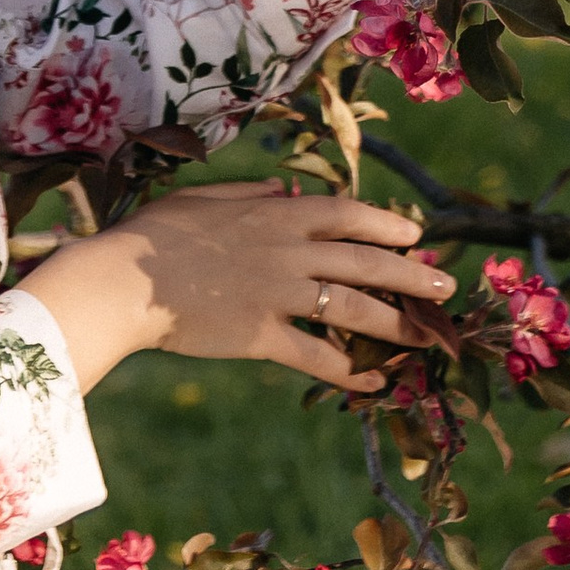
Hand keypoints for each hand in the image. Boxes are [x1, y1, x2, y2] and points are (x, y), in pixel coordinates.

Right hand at [20, 183, 454, 396]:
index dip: (386, 225)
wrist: (124, 280)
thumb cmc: (156, 236)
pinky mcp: (261, 336)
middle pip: (363, 262)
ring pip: (352, 309)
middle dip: (411, 274)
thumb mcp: (205, 198)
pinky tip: (373, 382)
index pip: (345, 214)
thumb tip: (283, 187)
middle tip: (446, 287)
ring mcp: (276, 294)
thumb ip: (250, 194)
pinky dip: (349, 371)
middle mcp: (286, 250)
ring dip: (396, 323)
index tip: (416, 235)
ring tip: (428, 338)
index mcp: (274, 214)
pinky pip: (317, 356)